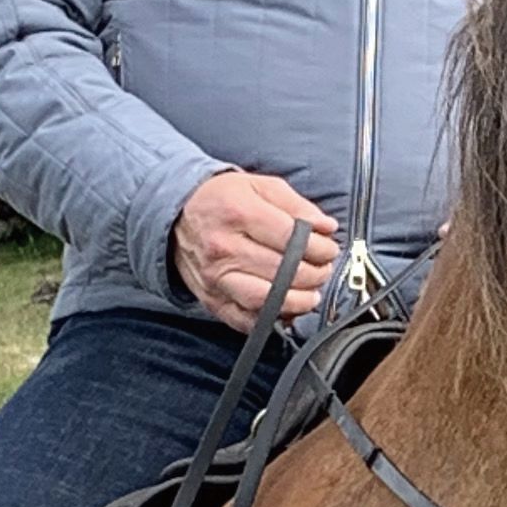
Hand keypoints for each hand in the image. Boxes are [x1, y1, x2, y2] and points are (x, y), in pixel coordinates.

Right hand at [171, 167, 338, 330]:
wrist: (177, 213)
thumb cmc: (222, 199)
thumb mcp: (261, 186)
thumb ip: (297, 205)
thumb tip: (327, 227)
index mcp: (238, 213)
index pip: (291, 238)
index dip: (319, 248)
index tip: (329, 249)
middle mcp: (224, 247)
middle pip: (283, 271)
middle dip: (314, 274)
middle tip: (323, 270)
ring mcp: (215, 277)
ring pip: (265, 301)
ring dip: (297, 301)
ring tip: (310, 294)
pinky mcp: (211, 298)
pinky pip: (244, 320)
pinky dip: (270, 320)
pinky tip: (286, 309)